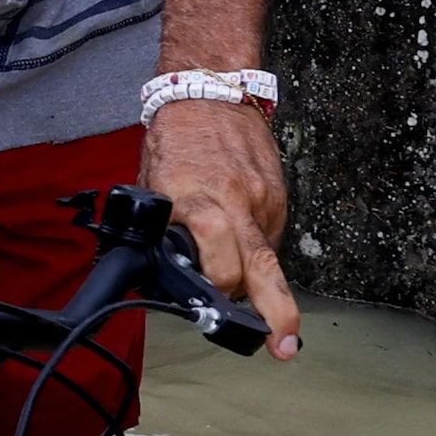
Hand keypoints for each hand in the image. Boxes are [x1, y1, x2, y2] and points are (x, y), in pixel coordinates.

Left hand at [142, 99, 300, 359]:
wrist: (210, 90)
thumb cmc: (174, 139)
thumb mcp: (153, 186)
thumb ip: (164, 229)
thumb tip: (166, 272)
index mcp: (194, 202)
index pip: (215, 263)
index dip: (215, 291)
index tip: (212, 311)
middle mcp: (234, 203)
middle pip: (260, 268)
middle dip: (275, 312)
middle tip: (282, 345)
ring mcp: (262, 199)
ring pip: (267, 257)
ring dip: (260, 282)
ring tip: (261, 306)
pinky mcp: (278, 193)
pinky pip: (271, 234)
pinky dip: (259, 248)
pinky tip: (244, 244)